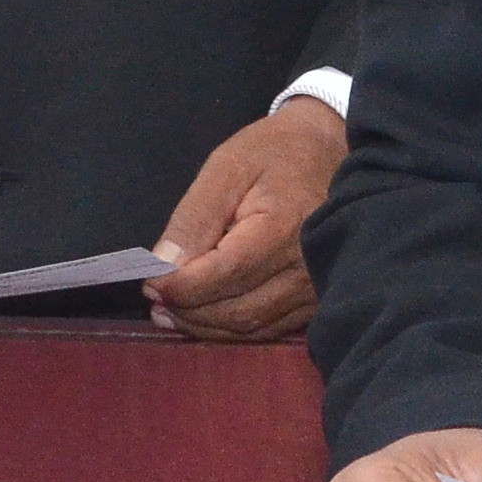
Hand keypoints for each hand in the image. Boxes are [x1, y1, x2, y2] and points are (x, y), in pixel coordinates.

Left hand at [148, 95, 344, 339]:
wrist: (332, 152)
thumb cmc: (277, 154)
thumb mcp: (228, 167)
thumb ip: (195, 217)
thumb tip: (164, 265)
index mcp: (284, 228)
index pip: (225, 274)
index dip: (181, 286)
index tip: (148, 282)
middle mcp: (306, 268)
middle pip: (236, 311)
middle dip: (187, 311)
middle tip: (153, 297)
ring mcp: (315, 290)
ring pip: (249, 327)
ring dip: (204, 325)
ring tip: (170, 309)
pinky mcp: (316, 301)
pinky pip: (267, 328)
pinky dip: (229, 327)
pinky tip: (203, 314)